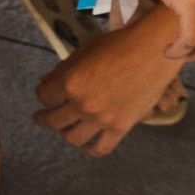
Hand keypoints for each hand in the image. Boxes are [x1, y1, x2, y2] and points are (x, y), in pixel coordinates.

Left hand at [34, 14, 184, 154]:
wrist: (152, 52)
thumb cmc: (118, 45)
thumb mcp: (84, 51)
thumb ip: (63, 69)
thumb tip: (46, 83)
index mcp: (71, 82)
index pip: (44, 96)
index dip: (42, 94)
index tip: (44, 93)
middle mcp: (83, 104)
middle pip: (54, 121)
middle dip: (44, 118)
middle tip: (42, 117)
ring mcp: (102, 119)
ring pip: (73, 138)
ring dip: (65, 133)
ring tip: (64, 129)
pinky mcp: (120, 127)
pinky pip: (101, 147)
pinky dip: (90, 149)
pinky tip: (86, 144)